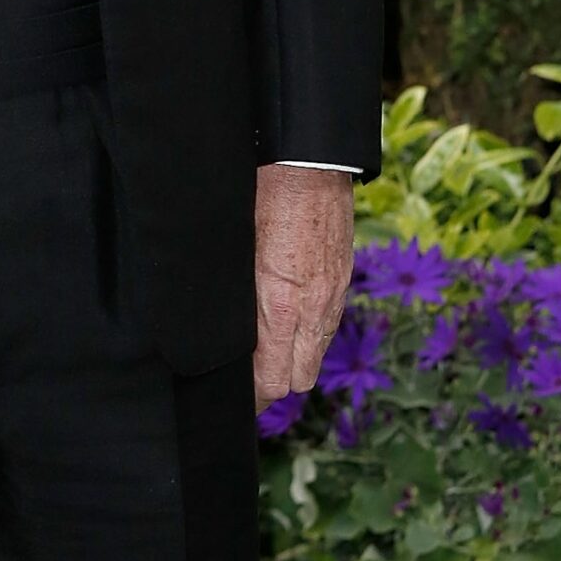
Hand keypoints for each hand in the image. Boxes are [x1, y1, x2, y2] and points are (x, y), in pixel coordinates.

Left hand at [253, 165, 353, 411]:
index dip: (252, 396)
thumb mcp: (235, 251)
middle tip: (244, 380)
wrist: (309, 163)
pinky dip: (308, 335)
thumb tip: (219, 331)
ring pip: (314, 356)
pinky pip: (326, 328)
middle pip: (296, 380)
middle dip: (271, 386)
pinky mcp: (342, 283)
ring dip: (291, 361)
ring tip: (263, 354)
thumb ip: (235, 299)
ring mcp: (333, 298)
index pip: (272, 381)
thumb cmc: (261, 197)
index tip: (233, 396)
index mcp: (281, 306)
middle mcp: (313, 310)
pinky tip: (287, 320)